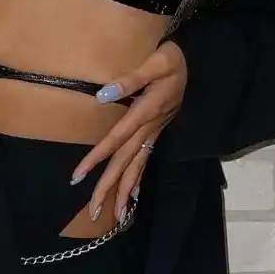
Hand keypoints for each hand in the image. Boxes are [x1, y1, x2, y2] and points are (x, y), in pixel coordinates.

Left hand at [69, 41, 187, 223]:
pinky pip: (146, 159)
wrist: (195, 62)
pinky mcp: (157, 130)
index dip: (97, 156)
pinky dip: (139, 178)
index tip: (79, 174)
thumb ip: (130, 79)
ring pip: (137, 165)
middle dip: (109, 186)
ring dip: (125, 190)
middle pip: (126, 160)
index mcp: (146, 111)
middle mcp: (150, 126)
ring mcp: (155, 131)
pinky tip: (134, 195)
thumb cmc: (172, 59)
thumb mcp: (155, 62)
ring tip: (115, 214)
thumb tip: (103, 95)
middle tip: (92, 210)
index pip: (117, 138)